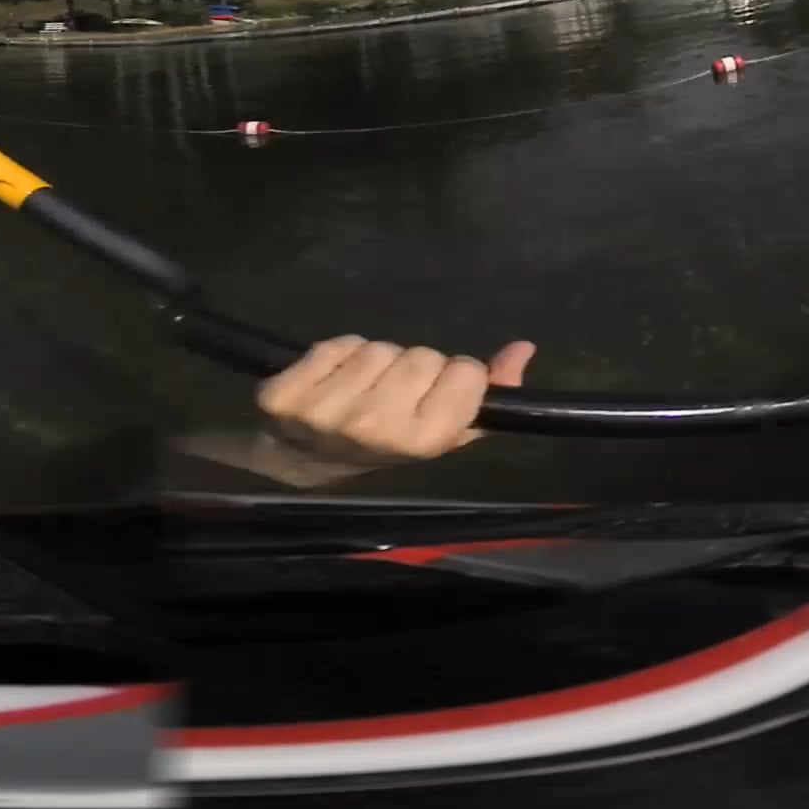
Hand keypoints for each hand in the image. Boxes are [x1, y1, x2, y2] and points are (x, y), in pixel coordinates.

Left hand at [253, 334, 533, 474]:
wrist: (302, 463)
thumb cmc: (383, 447)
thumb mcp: (441, 433)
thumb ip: (488, 394)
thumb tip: (523, 348)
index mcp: (421, 442)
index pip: (465, 372)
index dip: (453, 378)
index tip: (434, 395)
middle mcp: (374, 428)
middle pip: (421, 354)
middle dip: (412, 368)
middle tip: (392, 394)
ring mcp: (325, 413)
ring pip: (377, 347)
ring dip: (372, 361)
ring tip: (359, 389)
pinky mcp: (286, 396)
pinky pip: (334, 345)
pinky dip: (335, 354)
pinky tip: (329, 382)